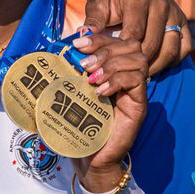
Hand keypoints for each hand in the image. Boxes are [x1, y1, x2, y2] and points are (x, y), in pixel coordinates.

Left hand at [72, 37, 147, 192]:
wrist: (89, 156)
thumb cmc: (78, 123)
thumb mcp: (70, 90)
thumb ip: (68, 69)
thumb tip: (55, 48)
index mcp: (112, 67)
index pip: (116, 39)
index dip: (98, 37)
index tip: (77, 43)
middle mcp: (128, 75)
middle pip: (131, 45)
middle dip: (105, 47)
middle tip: (84, 62)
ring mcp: (135, 90)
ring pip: (137, 59)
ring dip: (111, 63)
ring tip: (91, 77)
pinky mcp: (139, 105)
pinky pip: (137, 81)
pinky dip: (117, 81)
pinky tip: (100, 91)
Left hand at [77, 0, 189, 74]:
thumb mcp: (97, 2)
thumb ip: (92, 21)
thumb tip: (83, 39)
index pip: (134, 32)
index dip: (123, 51)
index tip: (112, 63)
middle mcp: (160, 5)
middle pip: (152, 44)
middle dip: (138, 61)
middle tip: (124, 73)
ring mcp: (174, 13)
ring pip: (170, 48)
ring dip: (155, 65)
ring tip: (139, 73)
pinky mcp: (183, 20)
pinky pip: (183, 47)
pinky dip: (170, 60)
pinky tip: (155, 65)